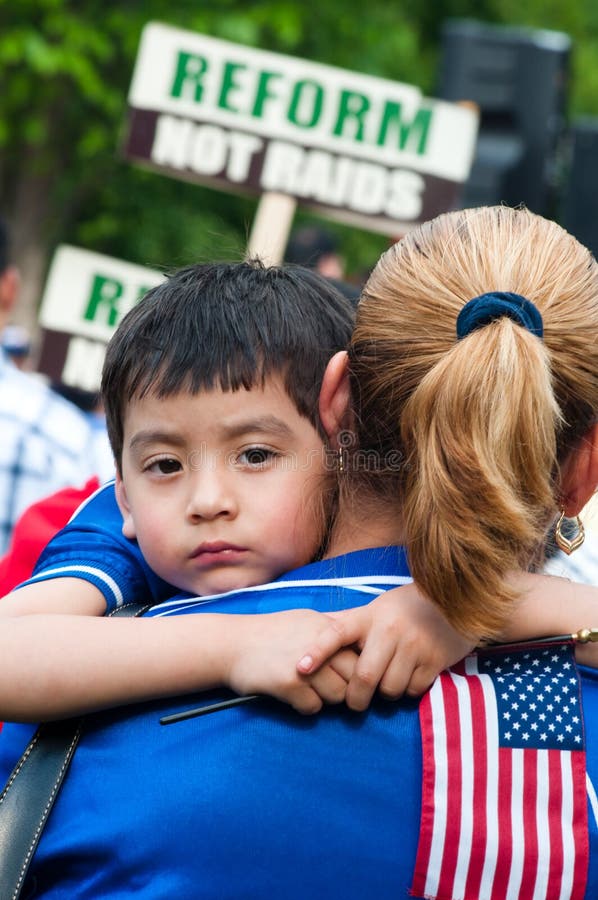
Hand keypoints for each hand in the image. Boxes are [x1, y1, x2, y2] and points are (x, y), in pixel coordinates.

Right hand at [223, 609, 358, 714]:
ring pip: (338, 696)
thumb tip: (362, 639)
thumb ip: (332, 629)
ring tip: (308, 690)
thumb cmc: (269, 633)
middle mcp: (320, 644)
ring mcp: (305, 665)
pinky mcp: (289, 684)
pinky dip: (304, 707)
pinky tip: (291, 696)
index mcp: (327, 627)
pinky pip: (314, 708)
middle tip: (328, 688)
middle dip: (346, 687)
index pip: (361, 654)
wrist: (230, 644)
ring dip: (325, 698)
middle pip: (355, 677)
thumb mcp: (305, 619)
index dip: (357, 669)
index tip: (346, 676)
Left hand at [297, 584, 475, 710]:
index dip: (318, 650)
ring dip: (386, 693)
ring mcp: (414, 645)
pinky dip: (408, 691)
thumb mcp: (376, 608)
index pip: (338, 632)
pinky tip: (410, 676)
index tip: (301, 668)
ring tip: (389, 680)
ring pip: (389, 688)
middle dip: (356, 698)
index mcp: (370, 616)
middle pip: (365, 676)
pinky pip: (412, 690)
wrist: (456, 599)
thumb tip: (315, 627)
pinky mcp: (435, 660)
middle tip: (354, 703)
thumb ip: (349, 622)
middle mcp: (389, 629)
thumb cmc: (406, 607)